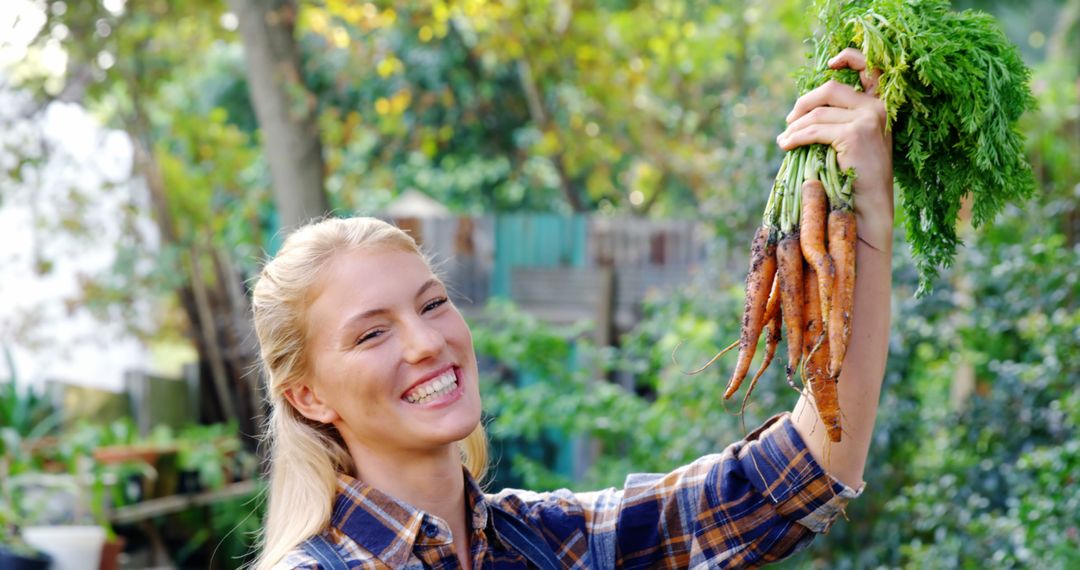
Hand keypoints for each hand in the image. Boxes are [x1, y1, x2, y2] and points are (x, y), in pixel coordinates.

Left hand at [776, 48, 894, 251]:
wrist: (869, 208)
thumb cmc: (858, 180)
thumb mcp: (853, 143)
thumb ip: (839, 121)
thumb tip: (804, 111)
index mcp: (881, 106)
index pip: (869, 68)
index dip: (848, 58)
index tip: (829, 63)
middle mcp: (878, 107)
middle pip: (830, 89)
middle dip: (803, 103)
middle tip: (788, 121)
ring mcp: (869, 118)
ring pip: (818, 113)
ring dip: (794, 126)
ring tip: (784, 140)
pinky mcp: (855, 133)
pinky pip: (814, 130)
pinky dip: (795, 137)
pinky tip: (786, 145)